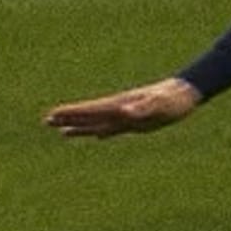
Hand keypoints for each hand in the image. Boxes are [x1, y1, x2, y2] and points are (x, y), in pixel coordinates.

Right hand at [44, 77, 202, 138]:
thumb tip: (125, 112)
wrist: (184, 95)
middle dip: (68, 119)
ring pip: (96, 123)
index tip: (53, 114)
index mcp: (120, 105)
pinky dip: (99, 132)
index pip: (90, 110)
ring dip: (79, 127)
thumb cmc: (171, 100)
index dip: (72, 113)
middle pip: (88, 115)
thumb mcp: (158, 105)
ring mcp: (125, 116)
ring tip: (61, 131)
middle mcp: (118, 109)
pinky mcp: (134, 123)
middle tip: (46, 121)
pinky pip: (111, 128)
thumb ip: (142, 108)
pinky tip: (94, 135)